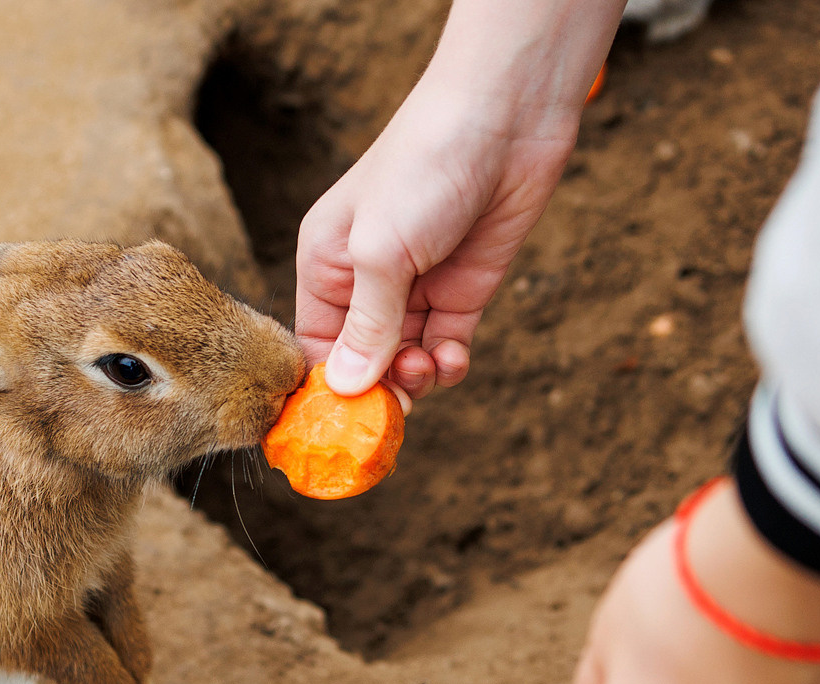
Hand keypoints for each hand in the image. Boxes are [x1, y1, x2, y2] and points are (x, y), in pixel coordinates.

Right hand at [296, 0, 622, 399]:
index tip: (336, 428)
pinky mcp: (462, 291)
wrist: (505, 117)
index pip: (314, 346)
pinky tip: (451, 356)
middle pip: (361, 363)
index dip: (323, 389)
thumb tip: (346, 390)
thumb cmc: (424, 167)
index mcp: (325, 265)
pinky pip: (445, 347)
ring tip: (428, 368)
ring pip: (405, 363)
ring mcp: (416, 289)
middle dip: (376, 392)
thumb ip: (367, 325)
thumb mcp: (382, 252)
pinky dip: (447, 364)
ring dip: (416, 380)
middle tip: (394, 411)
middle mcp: (365, 282)